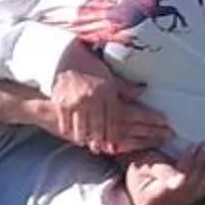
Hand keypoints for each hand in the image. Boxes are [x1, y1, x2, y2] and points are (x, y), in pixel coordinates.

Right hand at [45, 46, 170, 155]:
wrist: (65, 56)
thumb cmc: (90, 67)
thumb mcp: (109, 75)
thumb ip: (125, 87)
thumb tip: (143, 91)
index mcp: (106, 91)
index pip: (113, 118)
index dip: (115, 133)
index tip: (116, 143)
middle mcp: (93, 97)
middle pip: (99, 126)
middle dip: (102, 140)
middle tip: (104, 148)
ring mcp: (76, 101)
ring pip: (83, 128)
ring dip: (86, 139)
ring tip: (90, 145)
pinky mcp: (62, 103)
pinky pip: (66, 123)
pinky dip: (70, 131)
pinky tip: (73, 136)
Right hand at [123, 143, 204, 204]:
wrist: (133, 188)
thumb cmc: (136, 173)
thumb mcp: (142, 167)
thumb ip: (161, 170)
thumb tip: (180, 179)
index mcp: (152, 199)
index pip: (178, 183)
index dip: (189, 164)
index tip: (194, 147)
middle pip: (191, 187)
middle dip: (202, 165)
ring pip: (198, 191)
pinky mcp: (183, 204)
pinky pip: (201, 193)